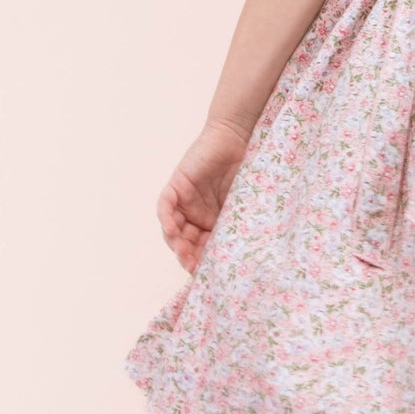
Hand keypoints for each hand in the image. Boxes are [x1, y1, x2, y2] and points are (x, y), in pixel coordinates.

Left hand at [156, 119, 251, 273]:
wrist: (240, 137)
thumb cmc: (249, 169)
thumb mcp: (246, 205)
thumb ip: (240, 226)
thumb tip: (246, 258)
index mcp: (212, 221)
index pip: (202, 247)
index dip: (202, 262)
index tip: (207, 276)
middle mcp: (195, 214)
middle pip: (185, 241)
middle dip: (188, 256)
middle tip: (194, 267)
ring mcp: (184, 200)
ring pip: (172, 228)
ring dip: (177, 242)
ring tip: (184, 253)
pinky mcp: (177, 185)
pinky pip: (165, 206)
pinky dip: (167, 219)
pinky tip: (174, 230)